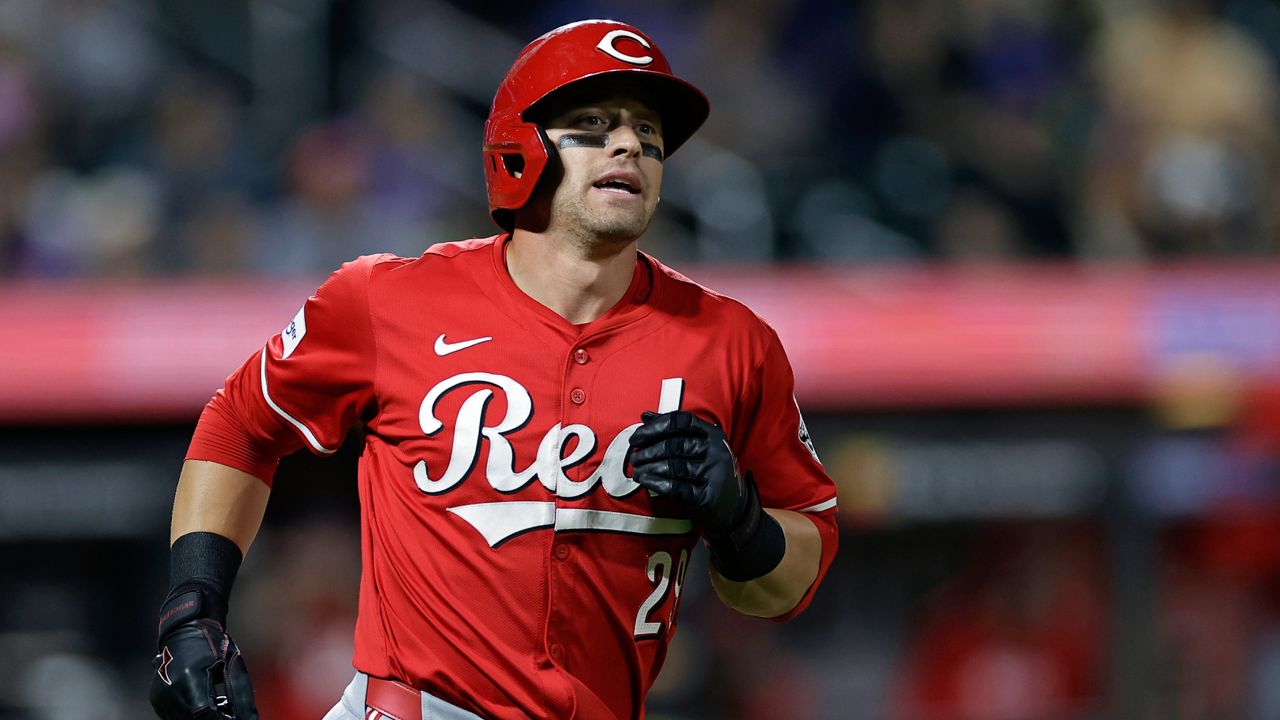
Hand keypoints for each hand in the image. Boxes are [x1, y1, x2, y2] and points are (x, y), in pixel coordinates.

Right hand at [150, 619, 257, 719]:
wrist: (185, 630)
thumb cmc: (212, 644)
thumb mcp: (231, 665)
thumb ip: (240, 694)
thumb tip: (249, 717)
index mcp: (190, 681)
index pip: (204, 715)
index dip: (220, 719)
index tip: (231, 716)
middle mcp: (171, 691)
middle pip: (193, 719)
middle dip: (212, 717)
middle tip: (227, 711)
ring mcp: (161, 697)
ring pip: (183, 719)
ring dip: (200, 716)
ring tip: (216, 705)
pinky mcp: (157, 698)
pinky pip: (174, 715)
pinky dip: (189, 713)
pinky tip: (203, 701)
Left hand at [628, 411, 751, 535]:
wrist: (733, 506)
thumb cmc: (709, 471)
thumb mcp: (698, 446)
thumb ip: (672, 429)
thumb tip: (645, 416)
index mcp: (712, 433)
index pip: (681, 421)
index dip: (655, 426)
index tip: (636, 436)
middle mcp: (716, 451)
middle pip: (675, 444)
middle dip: (649, 451)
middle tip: (634, 457)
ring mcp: (714, 474)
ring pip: (674, 467)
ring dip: (649, 468)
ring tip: (637, 471)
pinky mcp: (708, 496)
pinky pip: (676, 488)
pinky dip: (656, 483)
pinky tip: (645, 481)